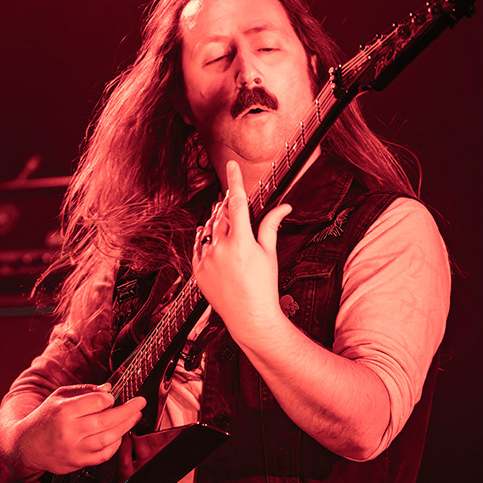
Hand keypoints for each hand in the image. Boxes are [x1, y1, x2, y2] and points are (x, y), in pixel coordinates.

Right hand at [11, 383, 144, 475]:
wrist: (27, 446)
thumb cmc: (44, 418)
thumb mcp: (59, 397)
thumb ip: (84, 391)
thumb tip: (108, 388)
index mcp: (64, 411)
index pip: (98, 402)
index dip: (110, 398)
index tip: (113, 397)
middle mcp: (70, 431)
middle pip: (107, 420)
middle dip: (128, 411)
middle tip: (140, 403)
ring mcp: (74, 449)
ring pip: (109, 439)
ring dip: (126, 427)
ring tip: (134, 417)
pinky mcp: (78, 462)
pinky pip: (104, 455)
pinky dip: (116, 444)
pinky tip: (119, 435)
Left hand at [193, 160, 292, 346]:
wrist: (249, 317)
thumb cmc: (263, 286)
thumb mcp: (269, 254)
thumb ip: (271, 226)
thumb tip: (284, 206)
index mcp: (242, 242)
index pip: (237, 202)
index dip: (235, 180)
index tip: (231, 165)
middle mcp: (221, 248)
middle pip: (222, 214)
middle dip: (227, 204)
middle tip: (231, 197)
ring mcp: (207, 260)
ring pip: (208, 229)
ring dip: (215, 220)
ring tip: (223, 217)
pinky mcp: (198, 270)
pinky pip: (198, 246)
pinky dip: (203, 237)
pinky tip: (207, 233)